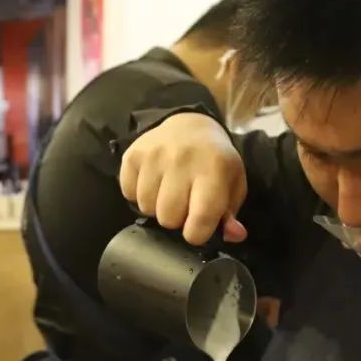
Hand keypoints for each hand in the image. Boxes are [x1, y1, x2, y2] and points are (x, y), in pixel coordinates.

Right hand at [119, 112, 246, 244]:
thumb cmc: (214, 162)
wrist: (189, 125)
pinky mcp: (133, 155)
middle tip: (183, 204)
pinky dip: (138, 194)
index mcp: (213, 170)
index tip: (198, 228)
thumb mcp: (232, 184)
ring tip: (168, 192)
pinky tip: (153, 182)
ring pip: (146, 208)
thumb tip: (232, 236)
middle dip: (176, 219)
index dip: (197, 233)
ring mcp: (154, 156)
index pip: (200, 220)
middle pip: (168, 218)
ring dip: (157, 207)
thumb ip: (231, 214)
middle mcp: (182, 161)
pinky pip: (128, 193)